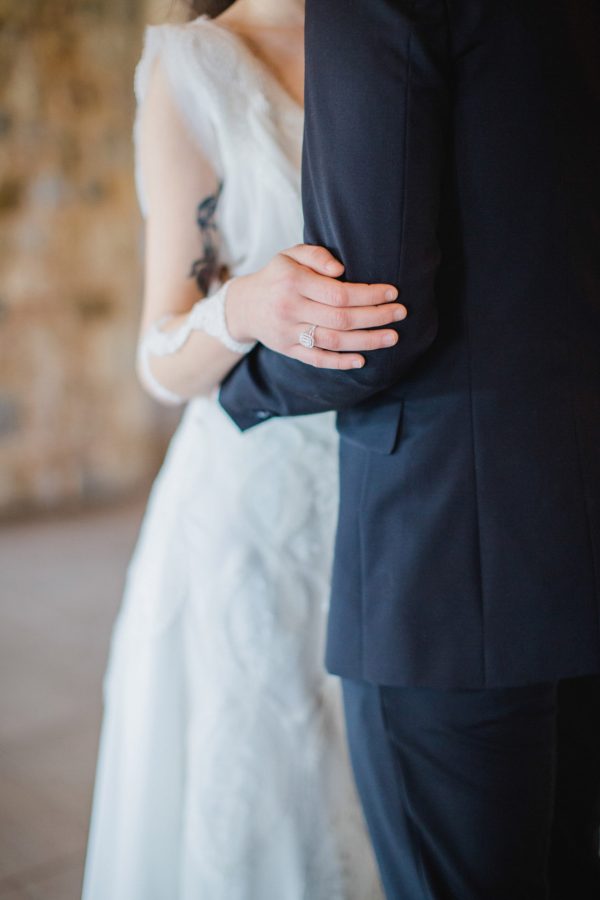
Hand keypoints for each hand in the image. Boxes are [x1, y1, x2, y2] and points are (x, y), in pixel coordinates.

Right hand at [225, 244, 406, 369]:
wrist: (244, 306)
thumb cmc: (276, 276)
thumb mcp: (290, 255)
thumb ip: (316, 256)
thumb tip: (342, 269)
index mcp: (293, 282)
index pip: (339, 293)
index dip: (369, 295)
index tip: (392, 292)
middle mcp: (291, 309)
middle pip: (341, 318)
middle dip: (375, 317)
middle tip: (401, 314)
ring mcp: (289, 333)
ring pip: (334, 341)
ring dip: (367, 341)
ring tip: (392, 338)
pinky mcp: (289, 350)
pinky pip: (317, 359)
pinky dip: (341, 362)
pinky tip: (362, 360)